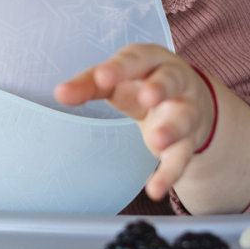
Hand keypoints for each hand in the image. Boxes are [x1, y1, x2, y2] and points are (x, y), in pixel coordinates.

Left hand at [54, 44, 216, 201]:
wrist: (187, 99)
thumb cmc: (139, 81)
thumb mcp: (115, 80)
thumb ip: (88, 84)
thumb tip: (60, 93)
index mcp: (150, 59)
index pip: (135, 59)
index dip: (119, 68)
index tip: (102, 78)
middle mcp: (174, 81)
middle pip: (169, 81)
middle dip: (159, 88)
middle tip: (146, 97)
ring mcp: (186, 110)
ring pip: (183, 118)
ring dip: (171, 130)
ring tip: (157, 142)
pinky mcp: (189, 140)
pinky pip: (182, 157)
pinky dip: (169, 174)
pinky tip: (155, 189)